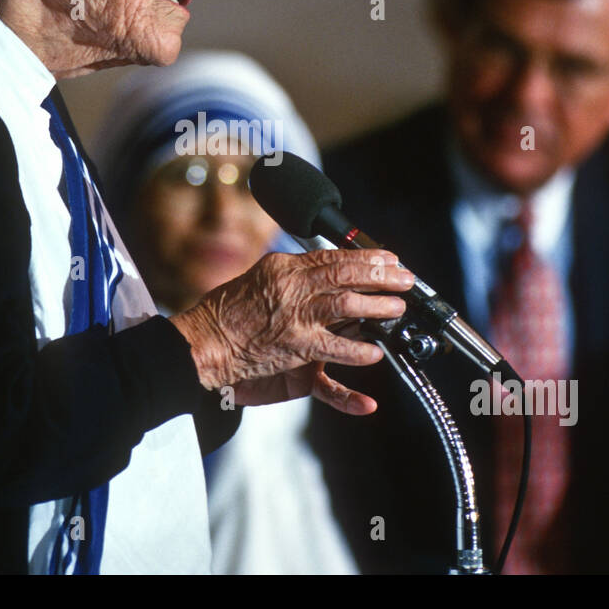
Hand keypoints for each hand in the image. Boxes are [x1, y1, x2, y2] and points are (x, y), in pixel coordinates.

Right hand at [169, 249, 412, 414]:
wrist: (202, 342)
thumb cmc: (225, 314)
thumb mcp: (258, 279)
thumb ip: (289, 276)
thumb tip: (319, 271)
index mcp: (282, 267)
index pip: (331, 257)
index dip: (364, 257)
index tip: (388, 257)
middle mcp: (290, 286)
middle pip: (344, 274)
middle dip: (379, 275)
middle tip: (405, 277)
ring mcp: (294, 316)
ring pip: (346, 303)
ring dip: (377, 305)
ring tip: (399, 307)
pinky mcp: (294, 346)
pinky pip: (333, 347)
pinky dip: (356, 350)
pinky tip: (374, 352)